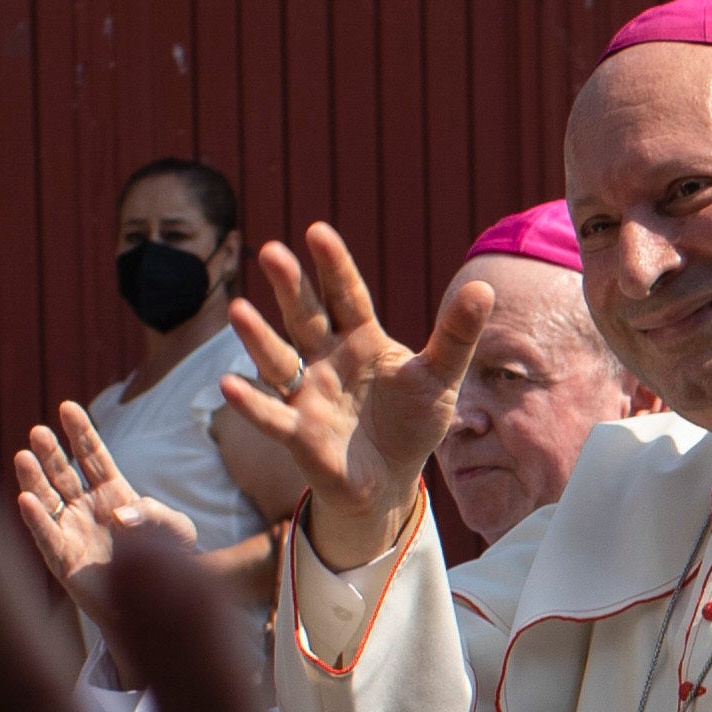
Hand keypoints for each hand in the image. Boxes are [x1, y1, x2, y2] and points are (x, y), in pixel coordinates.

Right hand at [5, 406, 195, 603]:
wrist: (159, 604)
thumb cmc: (170, 561)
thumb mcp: (178, 530)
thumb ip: (157, 514)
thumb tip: (120, 514)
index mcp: (112, 491)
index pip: (93, 454)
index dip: (81, 431)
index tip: (68, 407)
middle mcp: (86, 507)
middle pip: (63, 472)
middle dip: (51, 452)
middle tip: (39, 431)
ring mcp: (72, 531)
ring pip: (47, 499)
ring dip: (34, 479)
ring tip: (23, 456)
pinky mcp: (64, 560)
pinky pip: (47, 536)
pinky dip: (36, 519)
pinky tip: (26, 500)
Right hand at [221, 228, 486, 576]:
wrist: (391, 480)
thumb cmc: (412, 422)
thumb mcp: (441, 376)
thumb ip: (457, 335)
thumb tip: (484, 287)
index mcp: (362, 339)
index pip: (347, 296)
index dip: (333, 266)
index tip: (317, 231)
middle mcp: (327, 360)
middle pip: (306, 317)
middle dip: (289, 287)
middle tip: (272, 251)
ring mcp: (308, 395)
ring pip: (278, 359)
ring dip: (257, 337)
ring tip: (238, 310)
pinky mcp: (299, 435)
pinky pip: (271, 416)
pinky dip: (250, 403)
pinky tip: (228, 386)